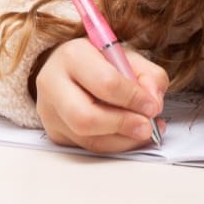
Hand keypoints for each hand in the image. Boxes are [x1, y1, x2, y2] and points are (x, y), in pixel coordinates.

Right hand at [34, 39, 167, 152]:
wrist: (69, 68)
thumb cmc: (100, 61)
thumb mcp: (127, 57)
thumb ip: (149, 76)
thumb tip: (154, 102)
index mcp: (73, 55)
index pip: (105, 83)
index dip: (134, 98)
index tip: (153, 106)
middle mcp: (53, 83)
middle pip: (86, 117)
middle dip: (123, 125)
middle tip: (147, 126)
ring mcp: (50, 111)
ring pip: (88, 140)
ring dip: (123, 140)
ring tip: (143, 131)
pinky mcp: (55, 132)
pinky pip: (88, 148)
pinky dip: (114, 146)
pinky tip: (128, 135)